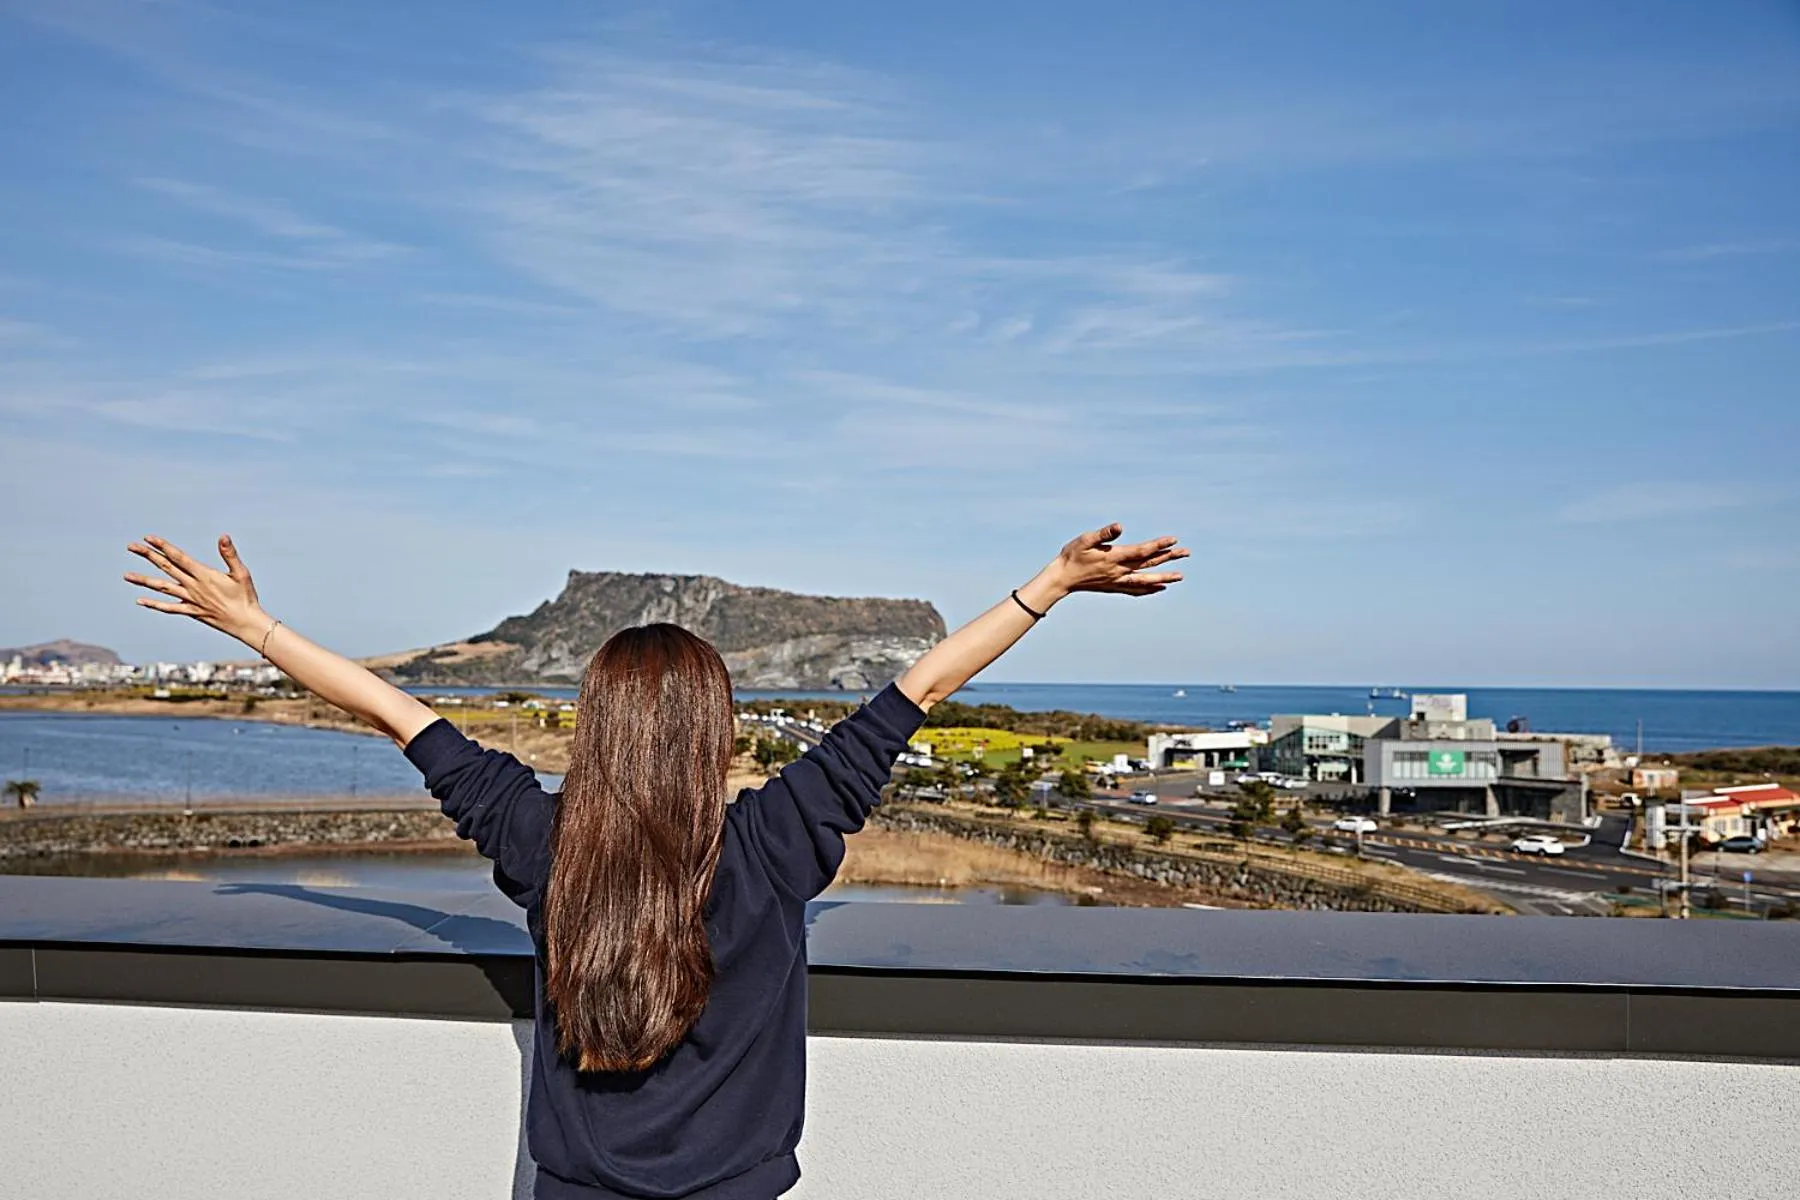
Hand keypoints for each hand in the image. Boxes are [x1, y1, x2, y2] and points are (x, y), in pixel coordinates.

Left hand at [125, 534, 270, 644]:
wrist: (245, 623)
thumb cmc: (246, 597)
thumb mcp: (241, 573)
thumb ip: (230, 555)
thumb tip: (223, 537)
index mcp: (204, 575)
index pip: (178, 557)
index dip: (163, 546)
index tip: (149, 538)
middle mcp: (193, 587)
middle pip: (166, 568)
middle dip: (148, 556)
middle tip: (131, 546)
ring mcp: (190, 600)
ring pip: (162, 588)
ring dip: (144, 581)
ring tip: (126, 576)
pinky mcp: (191, 612)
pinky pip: (169, 608)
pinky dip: (154, 604)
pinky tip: (140, 601)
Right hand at [1045, 522, 1187, 597]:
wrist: (1062, 578)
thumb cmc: (1071, 556)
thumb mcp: (1084, 540)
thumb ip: (1103, 534)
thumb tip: (1119, 527)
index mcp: (1114, 558)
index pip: (1142, 551)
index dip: (1158, 545)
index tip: (1173, 539)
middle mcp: (1119, 571)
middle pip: (1149, 564)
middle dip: (1169, 558)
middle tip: (1186, 552)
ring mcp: (1118, 581)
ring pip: (1146, 579)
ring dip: (1164, 577)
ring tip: (1180, 576)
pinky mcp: (1114, 587)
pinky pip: (1136, 589)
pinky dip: (1150, 588)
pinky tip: (1159, 588)